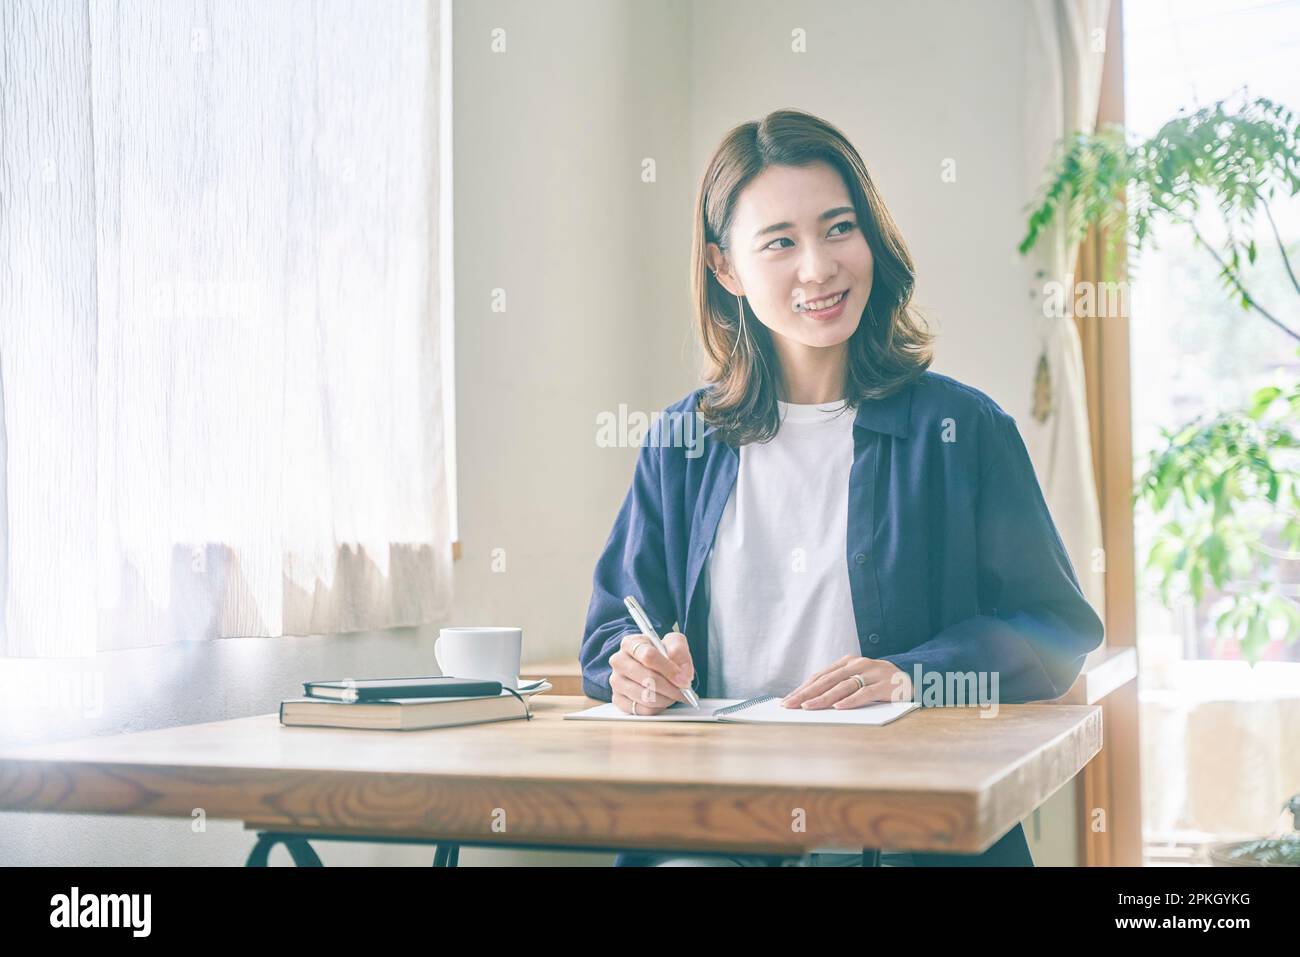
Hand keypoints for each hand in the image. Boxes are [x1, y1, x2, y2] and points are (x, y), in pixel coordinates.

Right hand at [609, 631, 694, 715]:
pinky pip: (642, 710)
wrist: (649, 665)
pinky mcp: (618, 699)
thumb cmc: (660, 653)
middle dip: (671, 688)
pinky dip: (658, 707)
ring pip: (645, 697)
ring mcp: (616, 681)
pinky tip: (664, 700)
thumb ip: (680, 651)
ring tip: (675, 694)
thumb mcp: (673, 643)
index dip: (669, 670)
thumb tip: (683, 673)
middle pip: (648, 679)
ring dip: (666, 699)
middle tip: (685, 692)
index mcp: (630, 643)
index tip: (684, 680)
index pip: (649, 656)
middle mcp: (619, 661)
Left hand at [780, 655, 912, 709]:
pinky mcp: (885, 685)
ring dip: (824, 698)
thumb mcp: (857, 680)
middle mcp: (858, 664)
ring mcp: (872, 673)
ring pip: (843, 686)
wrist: (914, 678)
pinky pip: (865, 693)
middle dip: (806, 693)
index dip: (802, 688)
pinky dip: (850, 701)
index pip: (820, 676)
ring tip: (808, 707)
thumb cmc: (878, 684)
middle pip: (827, 680)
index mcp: (847, 662)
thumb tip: (809, 702)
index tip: (786, 700)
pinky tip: (838, 708)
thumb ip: (838, 686)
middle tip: (790, 705)